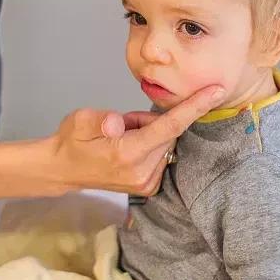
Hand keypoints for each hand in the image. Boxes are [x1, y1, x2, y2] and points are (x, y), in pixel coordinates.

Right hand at [49, 84, 224, 195]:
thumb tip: (118, 124)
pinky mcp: (148, 187)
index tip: (216, 91)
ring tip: (121, 137)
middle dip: (151, 121)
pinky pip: (161, 154)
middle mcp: (142, 172)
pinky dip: (150, 145)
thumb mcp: (79, 120)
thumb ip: (101, 119)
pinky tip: (128, 148)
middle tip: (123, 122)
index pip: (170, 127)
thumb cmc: (71, 140)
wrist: (62, 170)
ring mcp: (146, 183)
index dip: (195, 107)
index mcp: (127, 153)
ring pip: (165, 143)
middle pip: (167, 133)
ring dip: (150, 134)